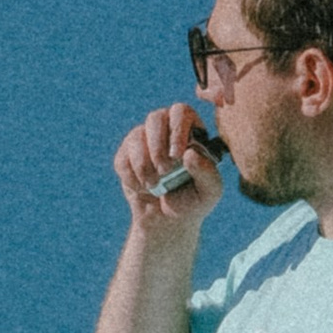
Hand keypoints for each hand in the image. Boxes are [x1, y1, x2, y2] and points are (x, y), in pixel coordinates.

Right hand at [112, 101, 220, 232]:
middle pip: (155, 117)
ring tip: (154, 185)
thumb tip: (189, 154)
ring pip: (135, 137)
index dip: (177, 129)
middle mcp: (166, 129)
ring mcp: (143, 140)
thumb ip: (207, 172)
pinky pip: (122, 159)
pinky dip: (132, 177)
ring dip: (144, 165)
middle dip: (157, 147)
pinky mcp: (126, 156)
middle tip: (165, 171)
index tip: (178, 156)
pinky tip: (143, 188)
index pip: (181, 111)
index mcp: (191, 131)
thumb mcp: (210, 192)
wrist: (168, 221)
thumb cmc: (194, 201)